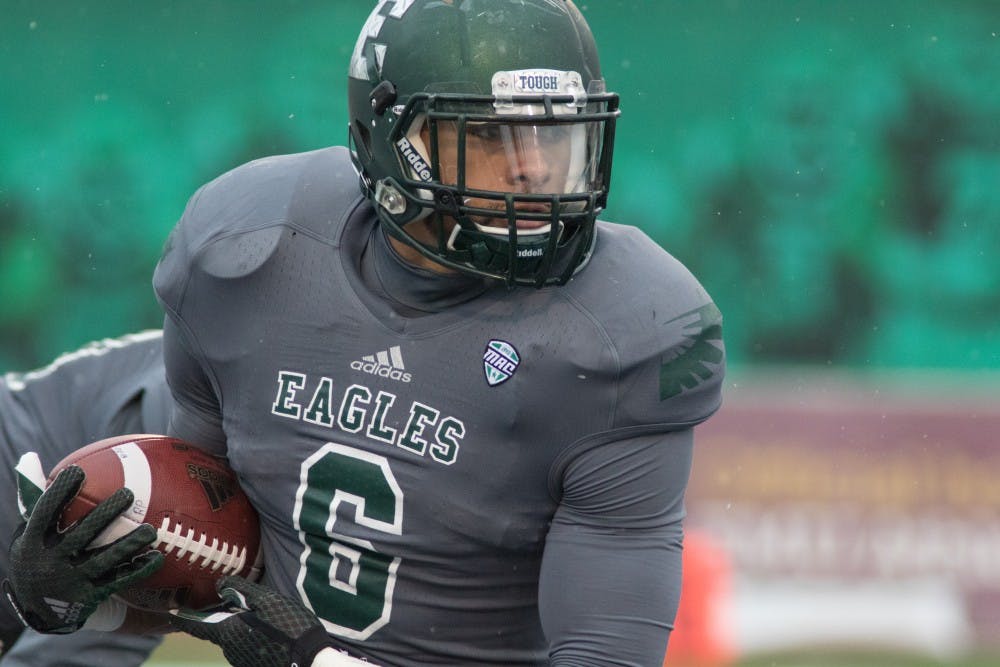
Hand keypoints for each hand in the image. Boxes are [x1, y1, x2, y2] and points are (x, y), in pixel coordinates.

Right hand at [3, 465, 163, 633]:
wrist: (38, 610)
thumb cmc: (38, 557)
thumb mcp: (29, 533)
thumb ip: (35, 499)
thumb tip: (30, 456)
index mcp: (33, 543)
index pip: (44, 515)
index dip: (59, 493)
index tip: (77, 471)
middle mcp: (51, 562)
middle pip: (81, 536)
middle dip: (105, 515)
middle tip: (129, 494)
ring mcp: (71, 580)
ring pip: (104, 560)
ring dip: (129, 544)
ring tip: (150, 530)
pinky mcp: (89, 596)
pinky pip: (118, 581)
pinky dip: (138, 569)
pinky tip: (157, 557)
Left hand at [169, 575, 335, 666]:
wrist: (310, 660)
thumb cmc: (288, 627)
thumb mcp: (267, 601)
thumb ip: (242, 591)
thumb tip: (220, 584)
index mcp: (227, 632)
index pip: (195, 625)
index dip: (181, 617)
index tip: (169, 611)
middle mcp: (229, 650)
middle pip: (217, 630)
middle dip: (221, 616)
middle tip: (231, 601)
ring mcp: (241, 660)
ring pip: (233, 638)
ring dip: (238, 626)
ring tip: (256, 614)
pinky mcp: (254, 665)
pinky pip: (246, 646)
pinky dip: (249, 636)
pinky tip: (268, 629)